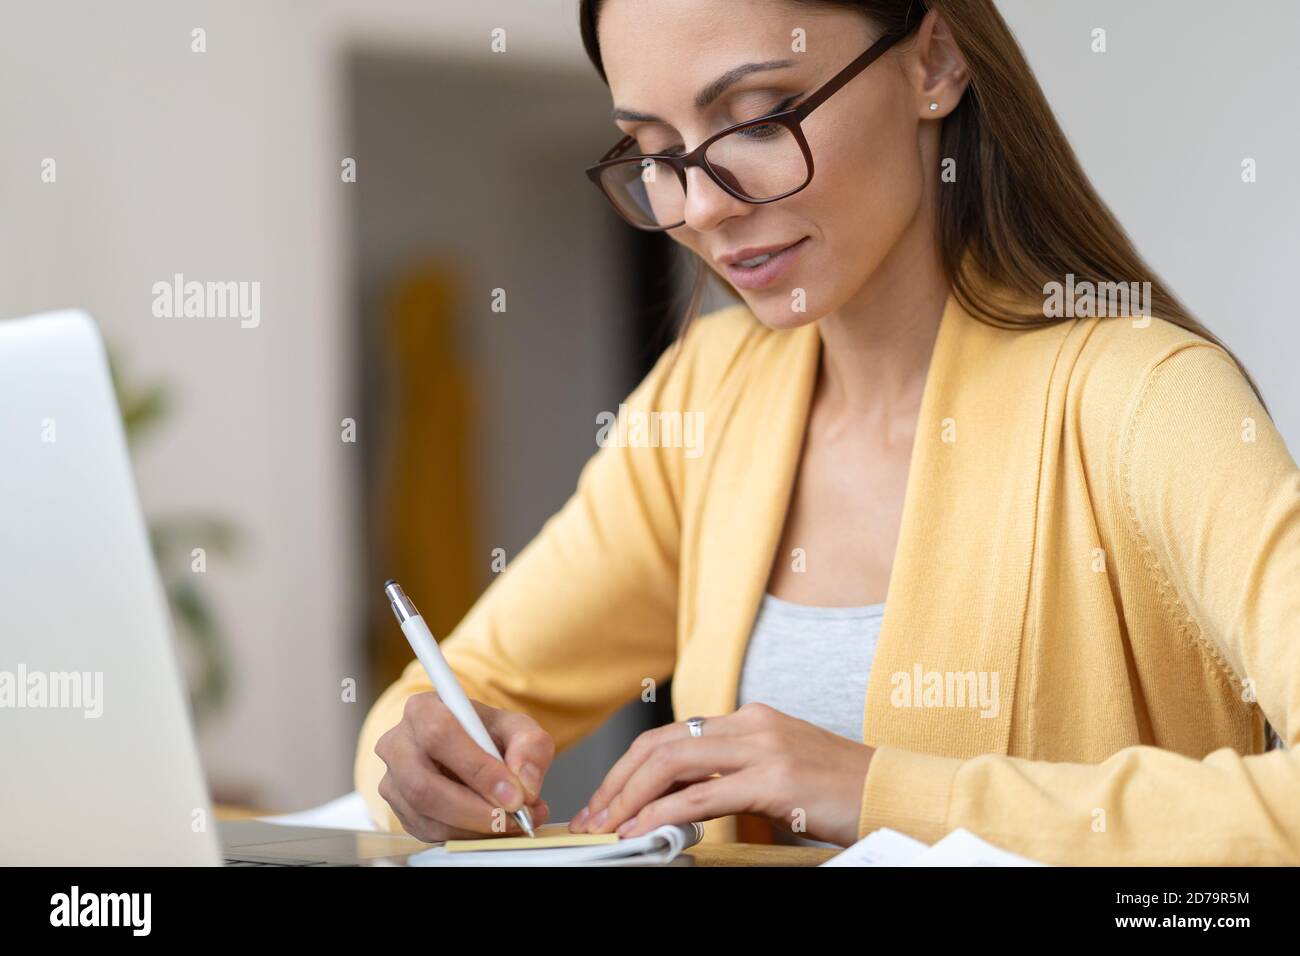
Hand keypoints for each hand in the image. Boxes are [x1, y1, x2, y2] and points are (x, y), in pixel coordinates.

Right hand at [374, 692, 553, 841]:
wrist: (471, 748)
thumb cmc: (488, 734)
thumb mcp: (518, 729)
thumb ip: (530, 747)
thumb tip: (525, 784)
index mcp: (423, 709)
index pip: (440, 735)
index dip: (478, 769)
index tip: (514, 794)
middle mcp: (398, 743)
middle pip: (423, 784)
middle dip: (474, 810)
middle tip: (512, 818)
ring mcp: (393, 779)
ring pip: (424, 814)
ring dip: (472, 827)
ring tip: (510, 823)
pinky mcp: (398, 809)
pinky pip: (426, 831)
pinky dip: (464, 835)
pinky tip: (490, 826)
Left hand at [569, 702, 873, 845]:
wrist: (898, 792)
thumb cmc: (844, 791)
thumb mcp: (782, 773)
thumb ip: (735, 777)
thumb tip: (682, 805)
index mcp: (751, 719)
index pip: (671, 737)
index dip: (630, 768)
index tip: (607, 800)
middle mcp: (751, 724)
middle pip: (660, 746)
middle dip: (617, 783)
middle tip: (592, 817)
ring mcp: (762, 748)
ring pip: (670, 764)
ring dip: (629, 798)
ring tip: (606, 827)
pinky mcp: (774, 779)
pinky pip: (701, 795)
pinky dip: (662, 814)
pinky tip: (643, 832)